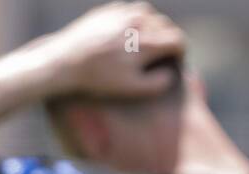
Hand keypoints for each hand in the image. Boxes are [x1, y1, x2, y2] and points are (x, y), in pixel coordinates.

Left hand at [47, 2, 185, 98]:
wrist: (66, 62)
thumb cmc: (102, 79)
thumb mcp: (135, 89)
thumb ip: (161, 82)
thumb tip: (172, 71)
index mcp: (146, 43)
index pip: (178, 39)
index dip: (181, 51)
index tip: (176, 61)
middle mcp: (136, 23)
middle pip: (166, 24)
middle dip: (169, 38)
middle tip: (164, 54)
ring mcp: (120, 13)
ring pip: (149, 12)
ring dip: (154, 26)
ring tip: (149, 41)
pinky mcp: (107, 10)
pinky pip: (130, 9)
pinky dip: (136, 19)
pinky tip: (131, 34)